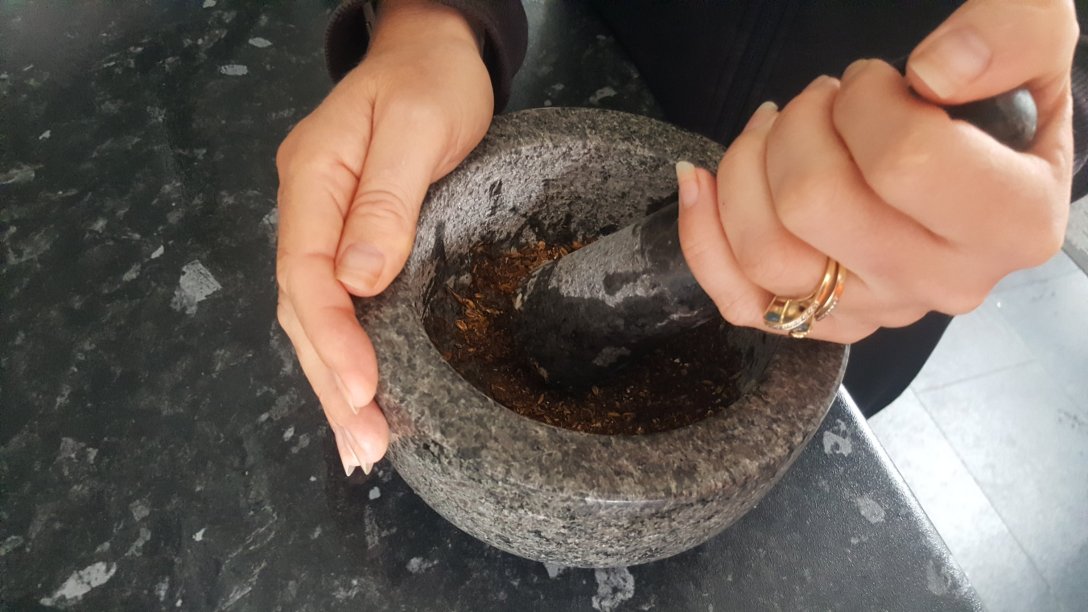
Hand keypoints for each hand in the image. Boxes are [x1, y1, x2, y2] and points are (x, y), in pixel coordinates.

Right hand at [275, 0, 492, 473]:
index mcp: (314, 178)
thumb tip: (359, 280)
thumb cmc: (432, 79)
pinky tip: (363, 394)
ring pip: (315, 315)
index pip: (307, 274)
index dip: (333, 338)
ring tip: (362, 445)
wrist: (435, 48)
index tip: (365, 391)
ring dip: (334, 382)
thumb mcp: (415, 128)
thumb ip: (384, 201)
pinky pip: (338, 303)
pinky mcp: (351, 238)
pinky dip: (347, 353)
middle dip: (331, 381)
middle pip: (303, 309)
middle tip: (364, 446)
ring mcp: (325, 225)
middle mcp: (309, 208)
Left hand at [677, 0, 1076, 342]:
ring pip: (765, 251)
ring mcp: (876, 308)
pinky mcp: (822, 318)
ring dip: (746, 167)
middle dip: (798, 126)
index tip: (872, 81)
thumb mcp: (1038, 39)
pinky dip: (703, 235)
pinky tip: (698, 178)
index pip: (903, 162)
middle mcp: (943, 279)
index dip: (864, 102)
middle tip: (820, 99)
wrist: (991, 163)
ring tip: (775, 126)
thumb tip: (932, 76)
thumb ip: (1010, 38)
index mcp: (1011, 220)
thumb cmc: (999, 103)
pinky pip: (738, 299)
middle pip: (814, 205)